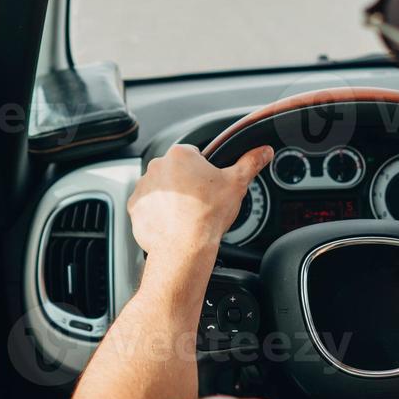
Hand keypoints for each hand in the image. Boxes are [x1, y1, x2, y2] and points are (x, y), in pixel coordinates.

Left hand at [128, 144, 273, 270]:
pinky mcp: (135, 207)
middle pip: (175, 171)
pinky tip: (173, 222)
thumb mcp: (236, 184)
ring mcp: (143, 187)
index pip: (194, 155)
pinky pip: (148, 206)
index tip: (208, 186)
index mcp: (180, 154)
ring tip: (186, 214)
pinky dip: (157, 213)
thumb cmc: (208, 215)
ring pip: (160, 188)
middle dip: (186, 183)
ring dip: (170, 197)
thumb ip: (250, 163)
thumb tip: (263, 151)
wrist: (184, 247)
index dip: (204, 171)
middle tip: (199, 202)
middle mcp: (157, 166)